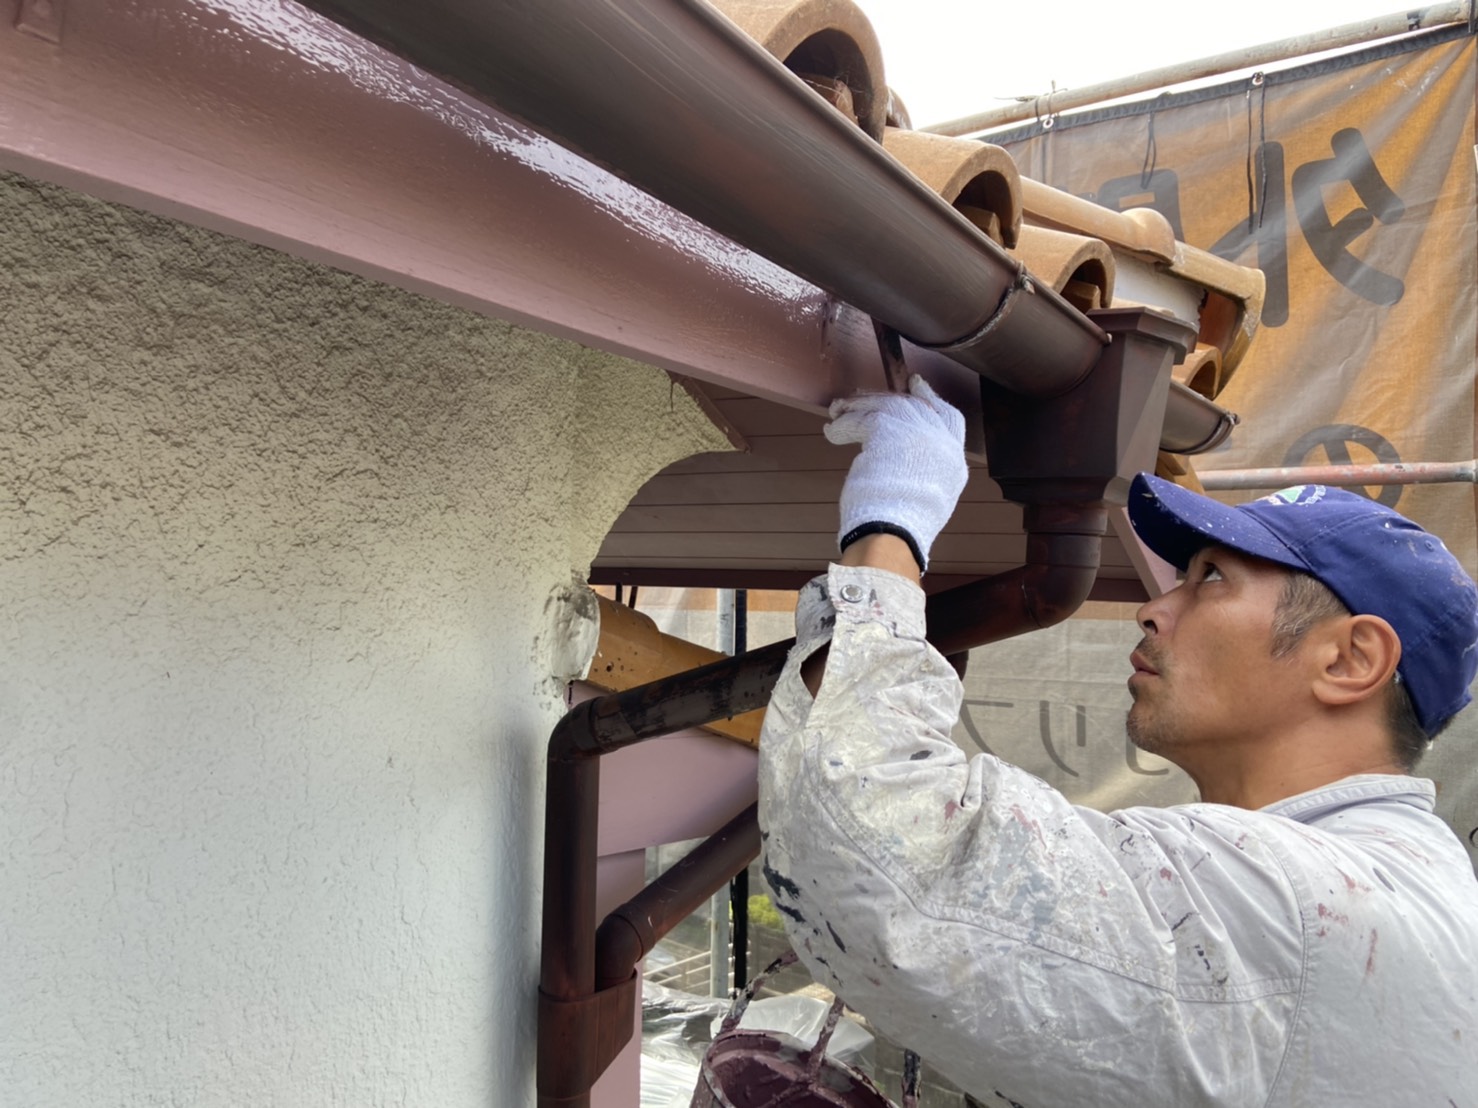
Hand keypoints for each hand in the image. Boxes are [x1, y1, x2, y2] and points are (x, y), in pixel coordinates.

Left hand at [825, 375, 967, 572]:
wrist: (893, 531)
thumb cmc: (902, 527)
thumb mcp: (929, 500)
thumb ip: (923, 475)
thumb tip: (907, 467)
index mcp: (953, 461)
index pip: (950, 418)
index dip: (932, 398)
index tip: (917, 385)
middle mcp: (940, 441)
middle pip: (913, 407)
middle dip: (887, 398)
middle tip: (864, 395)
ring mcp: (915, 431)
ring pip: (884, 406)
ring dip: (858, 407)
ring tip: (839, 411)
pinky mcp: (886, 427)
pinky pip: (860, 418)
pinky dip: (843, 425)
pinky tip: (831, 431)